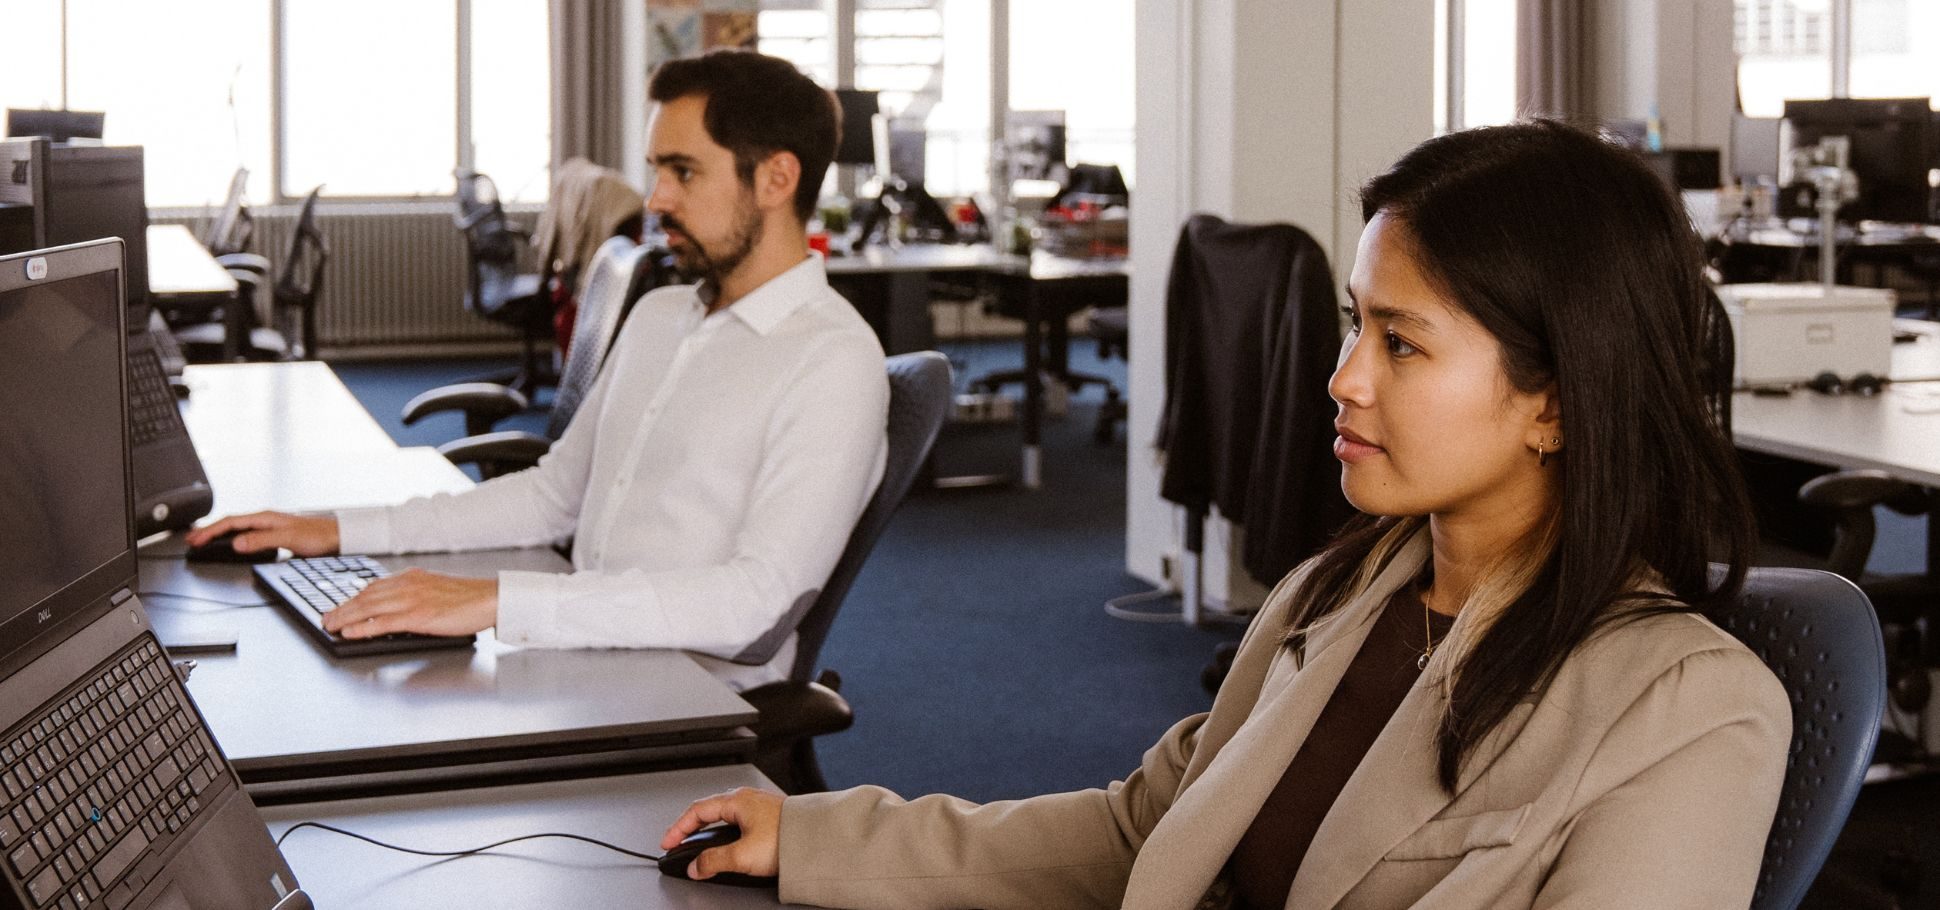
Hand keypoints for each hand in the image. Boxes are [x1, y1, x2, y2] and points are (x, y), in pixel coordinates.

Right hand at [185, 511, 339, 556]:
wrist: (337, 537)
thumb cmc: (318, 535)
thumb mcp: (289, 538)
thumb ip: (262, 540)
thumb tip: (237, 543)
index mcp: (265, 518)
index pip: (231, 523)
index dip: (211, 531)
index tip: (196, 540)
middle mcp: (265, 520)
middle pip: (230, 523)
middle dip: (209, 530)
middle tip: (191, 539)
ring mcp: (269, 526)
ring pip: (237, 528)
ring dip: (219, 533)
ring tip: (203, 540)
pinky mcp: (274, 534)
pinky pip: (246, 534)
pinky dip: (233, 538)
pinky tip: (231, 543)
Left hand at [320, 569, 497, 638]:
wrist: (490, 598)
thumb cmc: (469, 598)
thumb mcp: (436, 589)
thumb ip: (416, 594)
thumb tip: (399, 609)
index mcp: (412, 578)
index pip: (374, 587)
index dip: (354, 597)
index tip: (341, 605)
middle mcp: (408, 585)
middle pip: (365, 596)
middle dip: (342, 607)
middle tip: (327, 618)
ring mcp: (412, 600)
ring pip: (368, 607)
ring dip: (345, 617)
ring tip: (331, 625)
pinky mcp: (418, 616)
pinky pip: (383, 622)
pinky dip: (363, 627)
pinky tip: (350, 633)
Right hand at [661, 788, 783, 880]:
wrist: (819, 839)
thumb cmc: (788, 839)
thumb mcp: (742, 855)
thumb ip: (714, 861)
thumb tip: (696, 867)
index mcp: (736, 800)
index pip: (696, 811)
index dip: (678, 828)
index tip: (668, 843)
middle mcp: (747, 799)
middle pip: (709, 812)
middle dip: (692, 829)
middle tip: (680, 845)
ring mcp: (759, 806)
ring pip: (725, 817)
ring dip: (710, 832)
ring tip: (702, 848)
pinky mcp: (770, 818)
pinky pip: (739, 823)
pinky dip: (726, 834)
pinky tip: (728, 847)